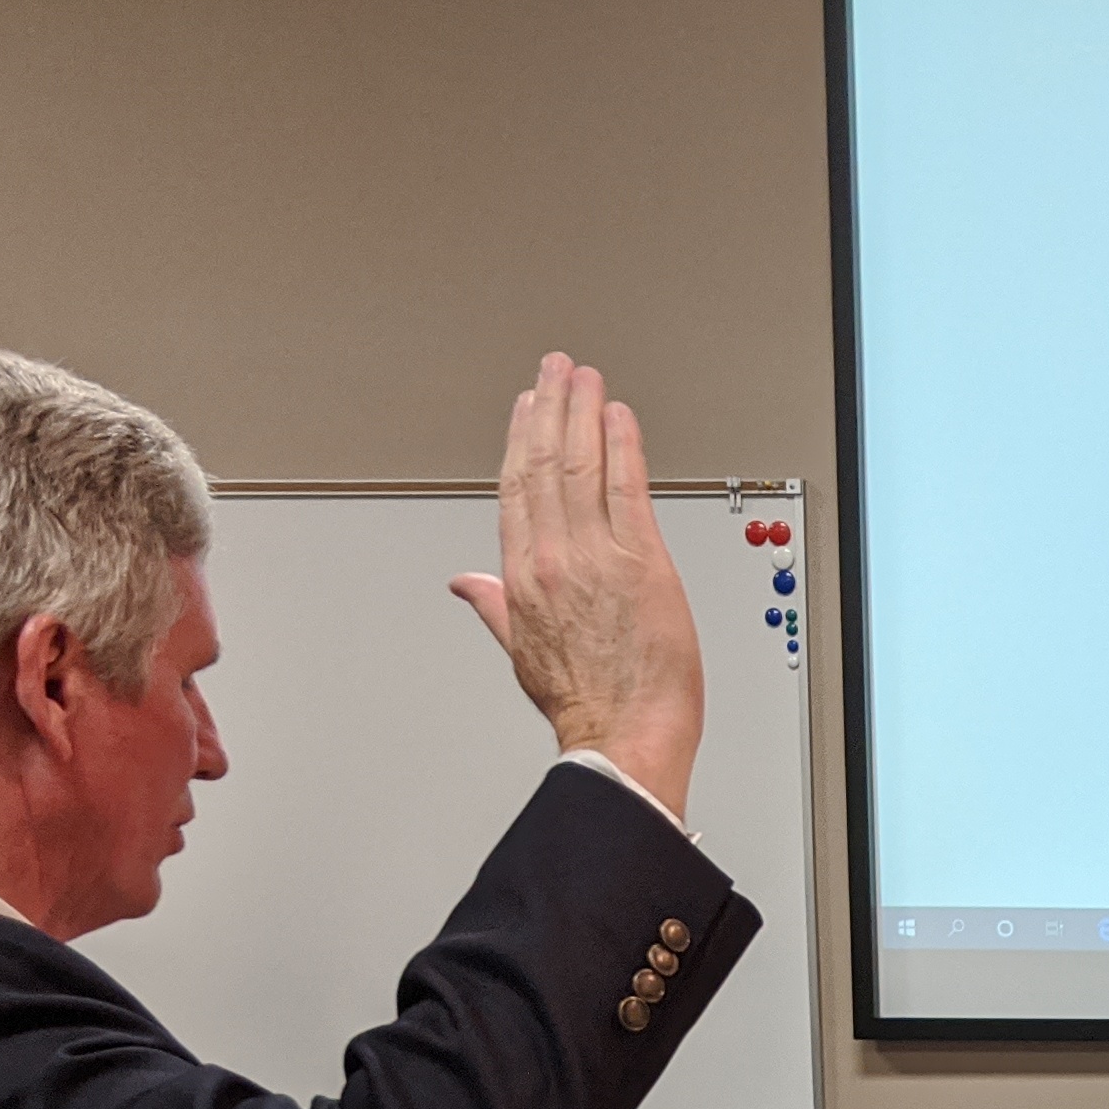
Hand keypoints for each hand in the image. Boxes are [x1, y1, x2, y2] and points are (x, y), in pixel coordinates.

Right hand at [449, 352, 707, 814]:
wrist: (622, 739)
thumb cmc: (584, 707)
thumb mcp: (522, 653)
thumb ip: (495, 606)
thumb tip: (466, 584)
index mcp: (523, 578)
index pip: (516, 489)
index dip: (520, 439)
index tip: (527, 407)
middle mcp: (555, 559)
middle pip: (545, 464)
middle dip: (550, 408)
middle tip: (557, 369)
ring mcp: (597, 556)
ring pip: (582, 465)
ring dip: (584, 412)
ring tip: (586, 377)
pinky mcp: (642, 561)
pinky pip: (628, 487)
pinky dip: (624, 446)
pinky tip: (621, 417)